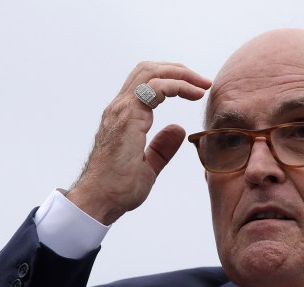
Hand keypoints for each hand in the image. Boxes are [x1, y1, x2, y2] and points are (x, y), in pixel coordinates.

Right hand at [67, 62, 211, 224]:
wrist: (100, 200)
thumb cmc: (117, 188)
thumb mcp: (148, 165)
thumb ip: (162, 147)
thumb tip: (177, 130)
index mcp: (124, 116)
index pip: (145, 82)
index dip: (172, 79)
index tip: (196, 90)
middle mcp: (120, 107)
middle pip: (148, 69)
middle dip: (179, 69)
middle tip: (203, 81)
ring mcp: (122, 110)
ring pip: (151, 72)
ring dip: (181, 74)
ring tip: (202, 84)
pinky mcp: (128, 117)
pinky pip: (156, 88)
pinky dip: (178, 85)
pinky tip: (193, 95)